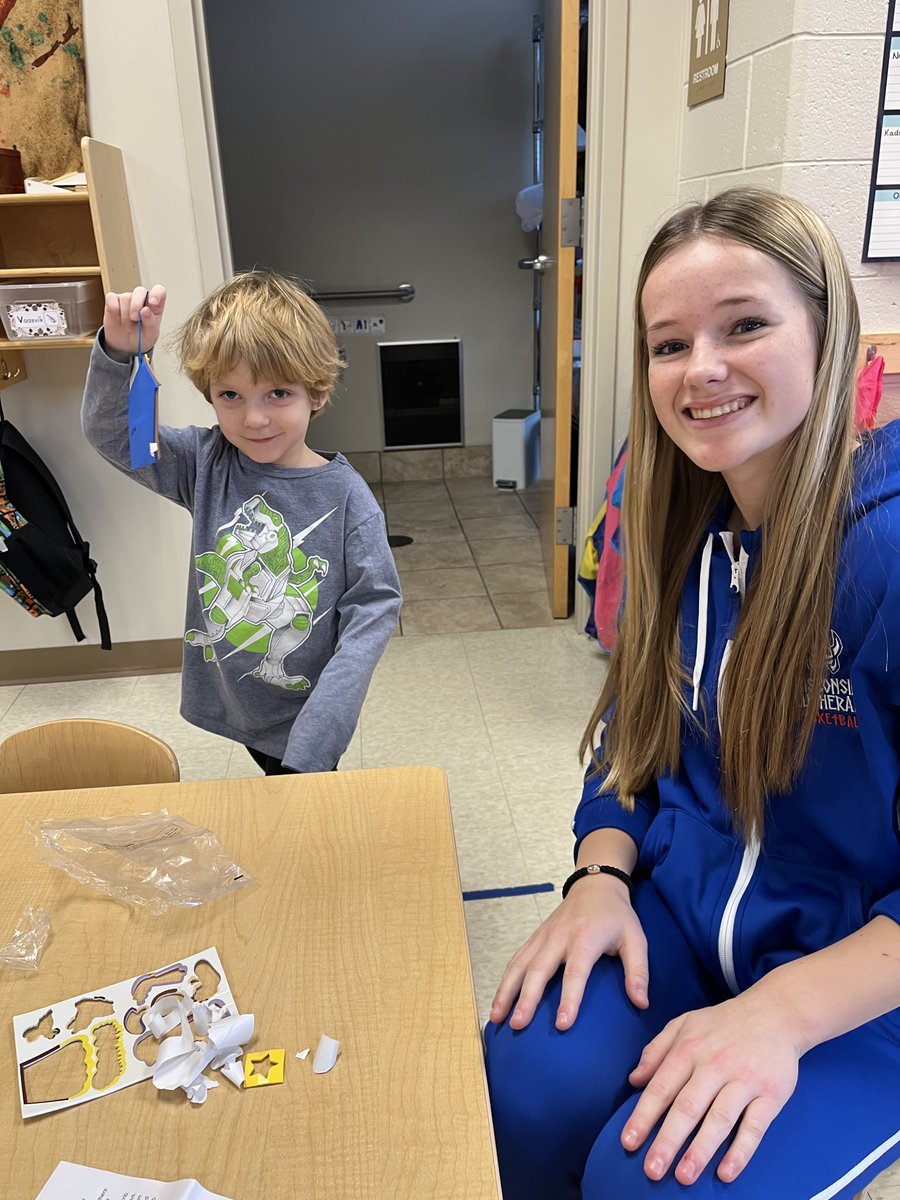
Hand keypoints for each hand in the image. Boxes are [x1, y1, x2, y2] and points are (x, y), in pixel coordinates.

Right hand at [103, 285, 166, 355]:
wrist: (125, 346)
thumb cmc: (141, 337)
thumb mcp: (150, 335)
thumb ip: (151, 323)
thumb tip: (146, 310)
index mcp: (155, 306)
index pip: (159, 291)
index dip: (157, 294)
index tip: (153, 303)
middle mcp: (141, 299)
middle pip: (140, 291)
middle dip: (136, 305)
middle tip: (134, 319)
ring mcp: (127, 298)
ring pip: (125, 298)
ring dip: (125, 315)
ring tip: (127, 325)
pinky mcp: (113, 300)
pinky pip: (112, 298)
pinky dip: (114, 310)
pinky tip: (117, 319)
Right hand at [489, 875, 648, 1030]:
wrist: (595, 883)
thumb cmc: (616, 915)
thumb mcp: (635, 939)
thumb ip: (638, 972)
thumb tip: (641, 1004)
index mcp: (585, 938)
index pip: (575, 973)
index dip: (569, 999)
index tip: (561, 1024)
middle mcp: (559, 937)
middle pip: (538, 970)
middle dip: (526, 999)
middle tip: (517, 1025)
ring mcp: (543, 936)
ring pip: (520, 964)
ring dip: (506, 990)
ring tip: (497, 1017)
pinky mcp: (535, 937)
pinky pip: (516, 959)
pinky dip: (505, 980)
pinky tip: (499, 1000)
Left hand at [621, 990, 800, 1184]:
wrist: (775, 1014)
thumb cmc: (723, 1024)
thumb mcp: (684, 1024)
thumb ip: (656, 1051)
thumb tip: (634, 1080)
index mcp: (689, 1048)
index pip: (662, 1087)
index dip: (644, 1116)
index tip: (629, 1142)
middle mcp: (715, 1064)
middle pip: (687, 1107)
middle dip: (668, 1140)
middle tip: (652, 1169)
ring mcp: (744, 1080)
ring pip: (719, 1120)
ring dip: (700, 1150)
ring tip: (683, 1176)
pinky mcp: (771, 1095)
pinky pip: (754, 1128)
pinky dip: (740, 1152)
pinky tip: (726, 1172)